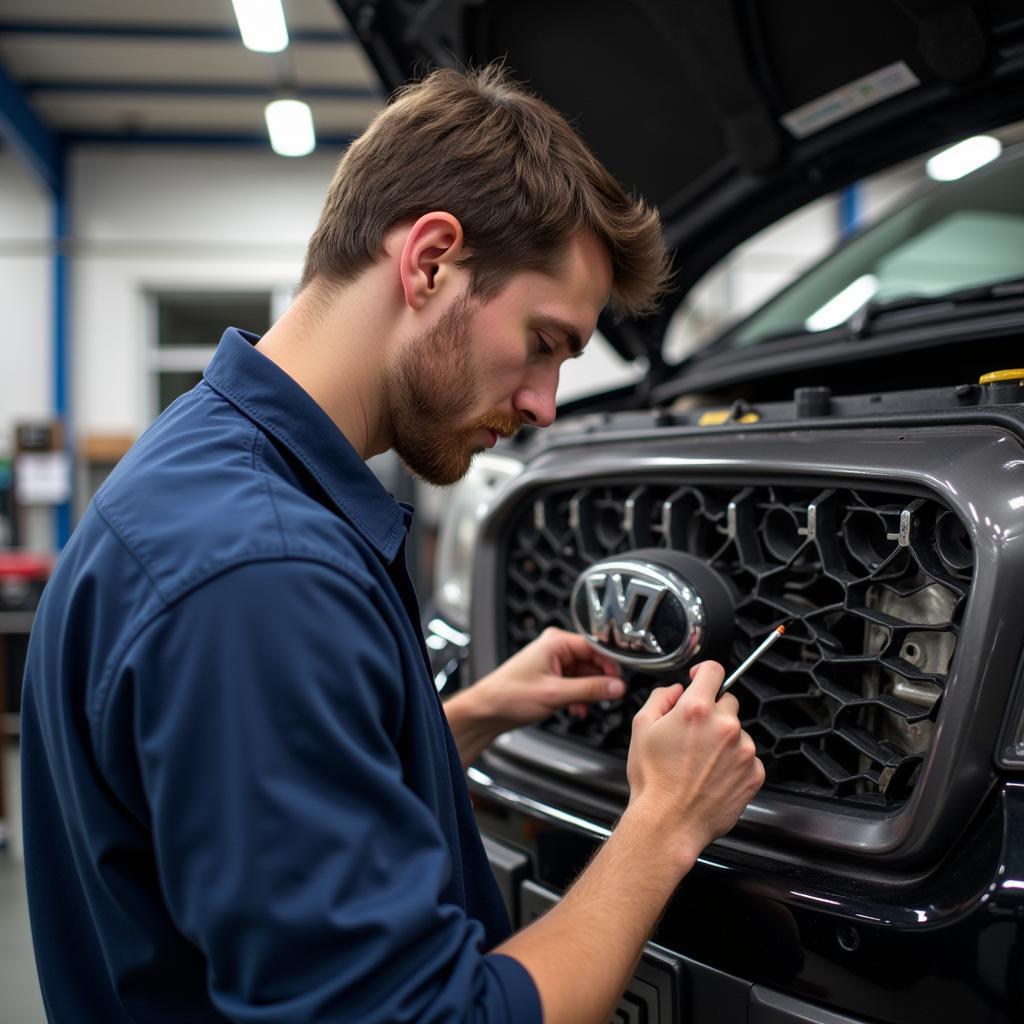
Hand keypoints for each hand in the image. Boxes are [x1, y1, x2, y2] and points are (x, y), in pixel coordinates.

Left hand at [467, 626, 625, 731]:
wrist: (487, 710)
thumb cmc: (510, 695)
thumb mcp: (555, 694)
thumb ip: (590, 689)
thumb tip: (616, 687)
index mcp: (556, 642)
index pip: (596, 647)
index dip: (611, 665)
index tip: (621, 683)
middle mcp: (556, 647)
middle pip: (592, 661)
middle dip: (599, 682)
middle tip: (607, 698)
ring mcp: (553, 661)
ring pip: (585, 674)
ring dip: (588, 692)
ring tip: (586, 707)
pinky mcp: (551, 675)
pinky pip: (575, 682)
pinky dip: (579, 696)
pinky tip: (576, 709)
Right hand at [625, 660, 764, 871]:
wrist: (669, 823)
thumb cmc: (653, 781)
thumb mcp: (640, 728)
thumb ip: (660, 697)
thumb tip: (676, 690)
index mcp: (696, 709)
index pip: (714, 670)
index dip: (704, 672)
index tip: (700, 678)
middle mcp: (725, 726)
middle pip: (726, 702)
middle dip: (711, 712)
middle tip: (692, 735)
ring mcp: (744, 750)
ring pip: (737, 731)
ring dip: (723, 739)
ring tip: (700, 762)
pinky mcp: (755, 773)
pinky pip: (747, 757)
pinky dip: (733, 762)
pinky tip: (713, 775)